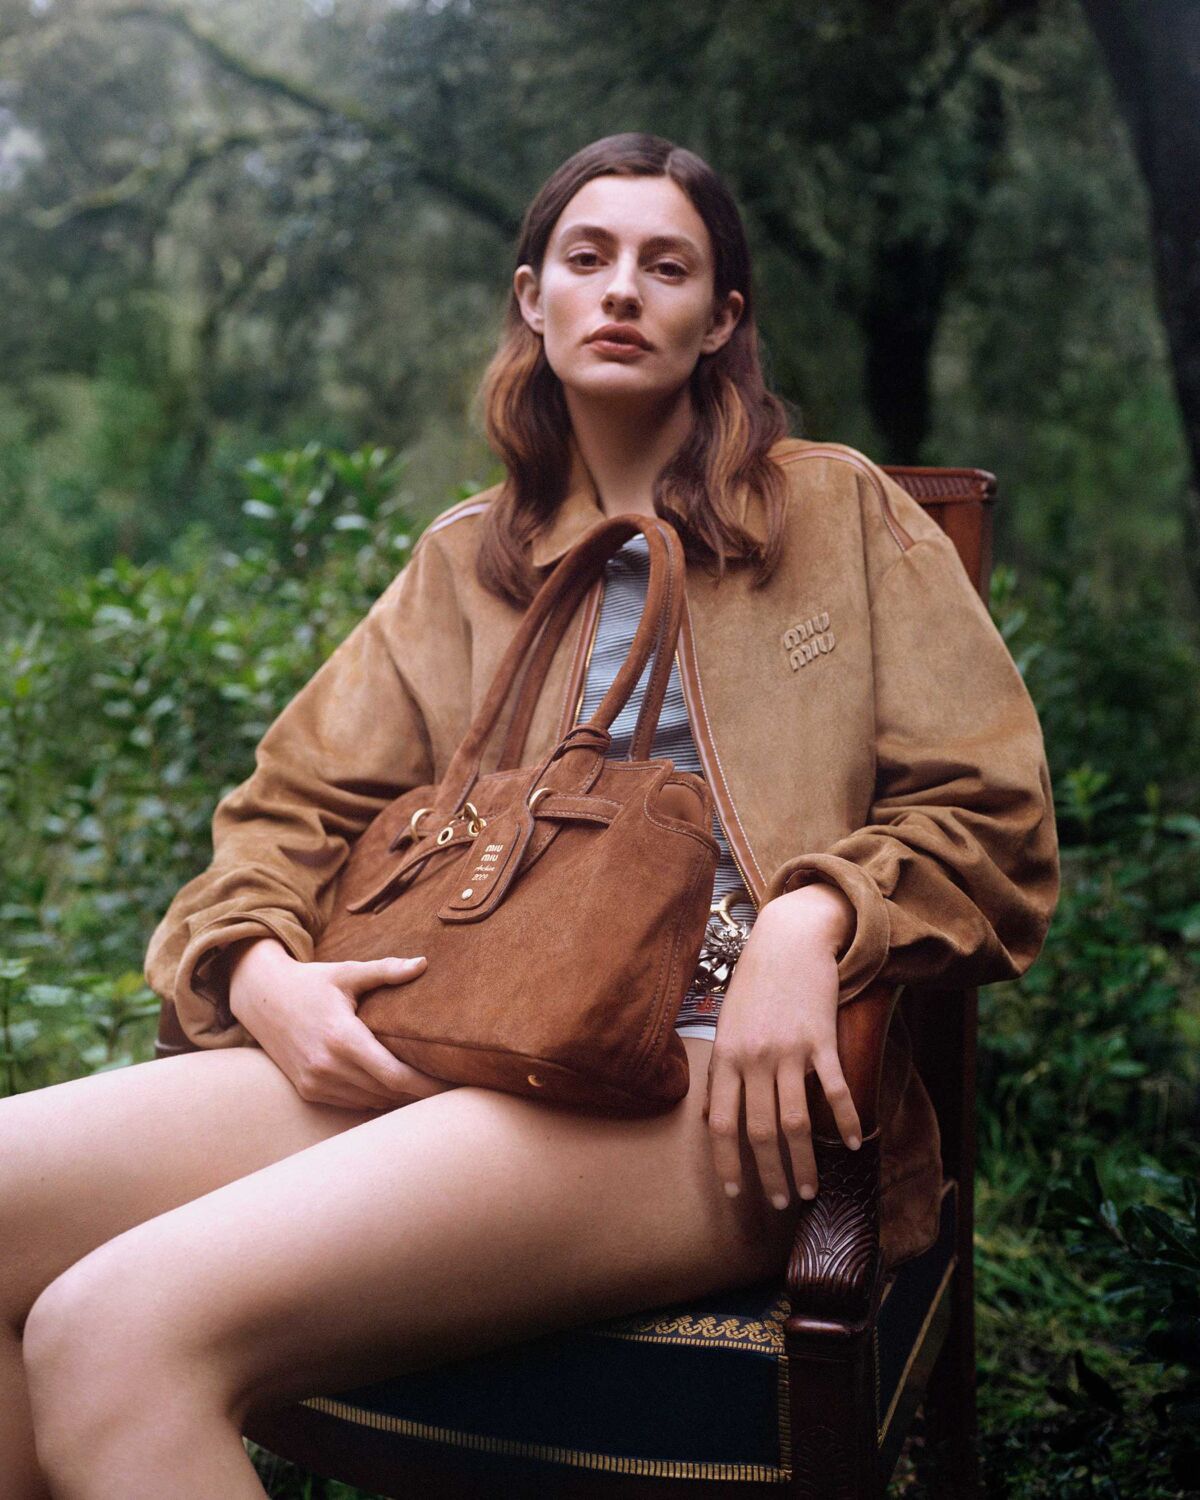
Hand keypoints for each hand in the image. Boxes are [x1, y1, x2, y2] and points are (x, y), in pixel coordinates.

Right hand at [227, 937, 458, 1111]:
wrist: (261, 998)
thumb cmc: (311, 982)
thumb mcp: (347, 972)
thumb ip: (386, 971)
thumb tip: (423, 963)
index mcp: (341, 1038)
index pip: (393, 1075)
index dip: (424, 1086)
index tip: (450, 1085)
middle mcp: (327, 1066)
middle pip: (386, 1092)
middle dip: (418, 1093)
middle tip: (448, 1087)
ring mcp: (315, 1082)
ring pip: (370, 1101)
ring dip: (397, 1098)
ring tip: (425, 1088)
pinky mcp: (308, 1090)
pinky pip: (351, 1102)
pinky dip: (374, 1097)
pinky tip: (392, 1088)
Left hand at [703, 885, 861, 1209]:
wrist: (789, 938)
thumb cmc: (756, 983)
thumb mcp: (728, 1023)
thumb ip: (722, 1069)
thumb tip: (711, 1115)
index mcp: (725, 1056)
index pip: (721, 1123)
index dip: (727, 1162)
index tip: (734, 1193)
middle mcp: (754, 1057)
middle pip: (760, 1132)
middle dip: (769, 1174)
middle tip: (778, 1203)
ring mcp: (789, 1050)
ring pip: (796, 1122)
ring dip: (804, 1162)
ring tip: (810, 1190)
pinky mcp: (821, 1039)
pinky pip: (834, 1090)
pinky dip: (844, 1121)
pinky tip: (852, 1144)